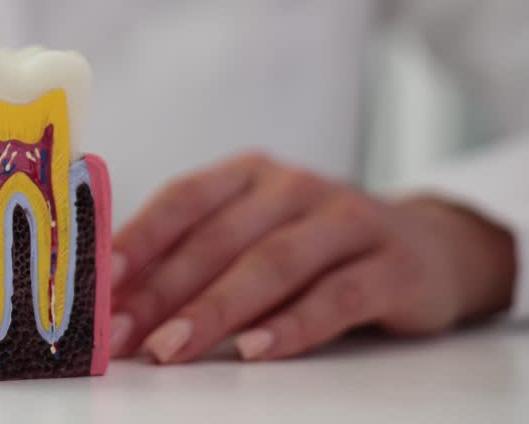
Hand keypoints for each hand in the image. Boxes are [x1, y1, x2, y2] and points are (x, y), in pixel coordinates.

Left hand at [110, 152, 514, 362]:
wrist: (432, 248)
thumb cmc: (316, 248)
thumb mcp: (256, 235)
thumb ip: (195, 258)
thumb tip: (114, 301)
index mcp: (249, 175)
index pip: (183, 199)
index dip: (138, 238)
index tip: (97, 279)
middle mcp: (295, 187)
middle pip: (219, 239)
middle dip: (162, 290)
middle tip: (120, 334)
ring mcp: (347, 221)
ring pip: (272, 264)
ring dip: (215, 310)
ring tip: (170, 349)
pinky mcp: (394, 265)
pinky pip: (337, 296)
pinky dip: (294, 325)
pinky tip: (256, 352)